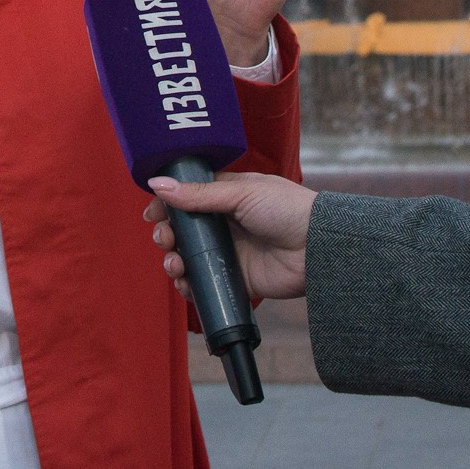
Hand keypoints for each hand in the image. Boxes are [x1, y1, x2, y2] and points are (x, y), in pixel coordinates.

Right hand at [144, 173, 313, 300]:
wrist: (317, 247)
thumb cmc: (286, 209)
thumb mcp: (241, 194)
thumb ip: (199, 194)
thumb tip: (158, 184)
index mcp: (225, 196)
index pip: (186, 197)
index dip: (166, 205)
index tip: (152, 213)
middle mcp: (224, 224)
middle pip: (183, 230)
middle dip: (166, 235)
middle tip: (164, 238)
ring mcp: (228, 252)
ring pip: (189, 258)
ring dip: (174, 260)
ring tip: (175, 263)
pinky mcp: (235, 279)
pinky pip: (205, 284)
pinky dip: (189, 285)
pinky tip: (185, 282)